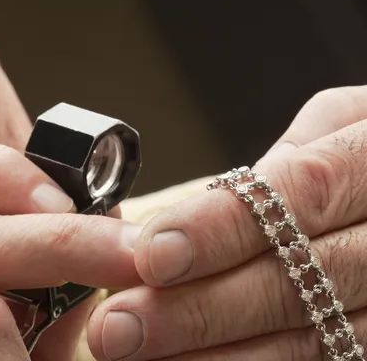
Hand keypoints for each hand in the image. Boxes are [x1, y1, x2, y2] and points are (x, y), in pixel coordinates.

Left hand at [87, 86, 366, 359]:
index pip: (302, 192)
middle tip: (118, 329)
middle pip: (296, 282)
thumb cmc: (362, 151)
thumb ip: (279, 163)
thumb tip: (191, 215)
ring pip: (310, 340)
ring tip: (140, 358)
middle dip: (199, 310)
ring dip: (216, 357)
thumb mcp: (338, 125)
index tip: (151, 256)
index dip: (223, 228)